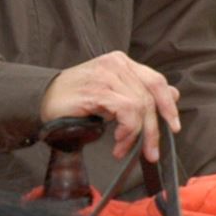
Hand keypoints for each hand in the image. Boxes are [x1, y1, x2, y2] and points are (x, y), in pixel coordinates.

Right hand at [40, 51, 179, 164]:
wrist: (42, 100)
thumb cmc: (76, 101)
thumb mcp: (113, 96)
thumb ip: (139, 94)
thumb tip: (173, 95)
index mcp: (122, 63)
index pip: (156, 81)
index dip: (168, 105)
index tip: (173, 127)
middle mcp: (116, 65)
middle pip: (150, 97)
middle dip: (153, 129)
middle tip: (150, 152)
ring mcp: (107, 76)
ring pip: (140, 106)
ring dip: (135, 135)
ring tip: (123, 148)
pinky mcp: (98, 90)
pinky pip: (126, 112)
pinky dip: (127, 131)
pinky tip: (118, 142)